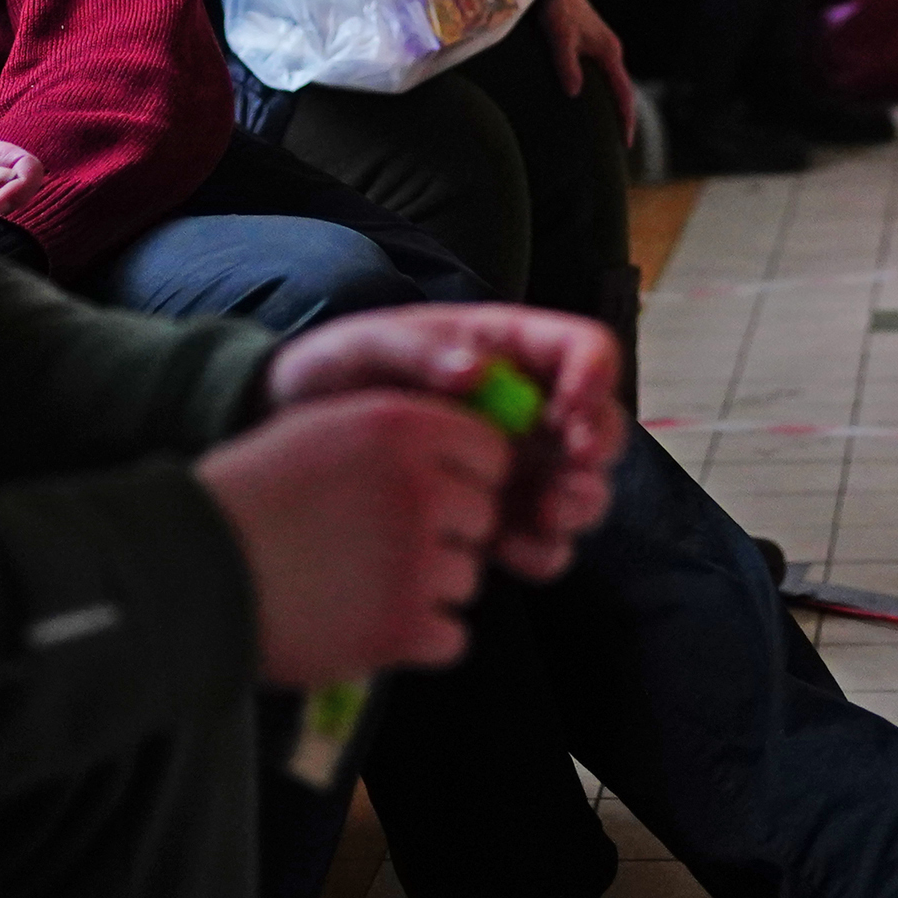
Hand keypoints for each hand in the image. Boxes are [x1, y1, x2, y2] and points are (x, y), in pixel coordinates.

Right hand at [195, 393, 510, 682]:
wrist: (187, 571)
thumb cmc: (248, 497)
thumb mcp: (322, 429)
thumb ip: (397, 431)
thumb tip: (464, 453)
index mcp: (402, 426)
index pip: (492, 454)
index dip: (464, 478)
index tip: (429, 497)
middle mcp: (420, 487)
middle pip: (485, 519)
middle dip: (447, 536)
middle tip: (379, 546)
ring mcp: (415, 560)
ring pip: (469, 581)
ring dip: (427, 589)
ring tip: (358, 583)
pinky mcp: (403, 627)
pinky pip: (453, 638)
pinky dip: (417, 640)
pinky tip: (364, 621)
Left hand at [263, 304, 625, 582]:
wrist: (296, 437)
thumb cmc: (336, 374)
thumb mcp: (366, 346)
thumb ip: (417, 350)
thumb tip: (477, 371)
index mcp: (510, 349)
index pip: (584, 349)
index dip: (594, 376)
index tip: (568, 408)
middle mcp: (530, 409)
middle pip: (600, 425)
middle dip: (596, 451)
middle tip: (568, 473)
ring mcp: (521, 467)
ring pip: (584, 489)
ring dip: (580, 505)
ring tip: (545, 513)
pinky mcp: (502, 518)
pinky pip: (547, 542)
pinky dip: (542, 551)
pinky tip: (504, 551)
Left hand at [541, 0, 638, 146]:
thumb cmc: (559, 9)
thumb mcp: (560, 38)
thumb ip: (567, 64)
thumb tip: (574, 93)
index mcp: (609, 53)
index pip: (623, 93)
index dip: (625, 119)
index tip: (626, 142)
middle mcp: (611, 52)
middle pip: (622, 91)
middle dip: (622, 116)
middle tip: (619, 142)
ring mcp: (603, 48)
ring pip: (613, 82)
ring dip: (613, 104)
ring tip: (608, 127)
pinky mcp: (593, 44)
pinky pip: (604, 74)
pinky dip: (603, 91)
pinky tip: (592, 99)